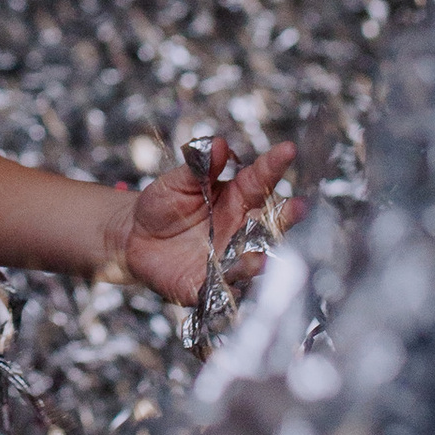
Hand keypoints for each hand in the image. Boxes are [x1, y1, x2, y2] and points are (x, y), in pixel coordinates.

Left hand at [119, 137, 299, 311]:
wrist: (136, 238)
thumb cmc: (163, 204)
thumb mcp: (177, 181)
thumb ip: (199, 167)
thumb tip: (217, 144)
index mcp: (237, 198)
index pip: (260, 179)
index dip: (274, 165)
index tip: (288, 149)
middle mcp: (240, 230)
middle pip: (270, 225)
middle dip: (286, 217)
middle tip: (299, 207)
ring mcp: (228, 258)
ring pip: (253, 260)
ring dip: (260, 259)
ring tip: (262, 256)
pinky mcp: (208, 285)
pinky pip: (223, 291)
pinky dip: (230, 291)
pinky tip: (233, 289)